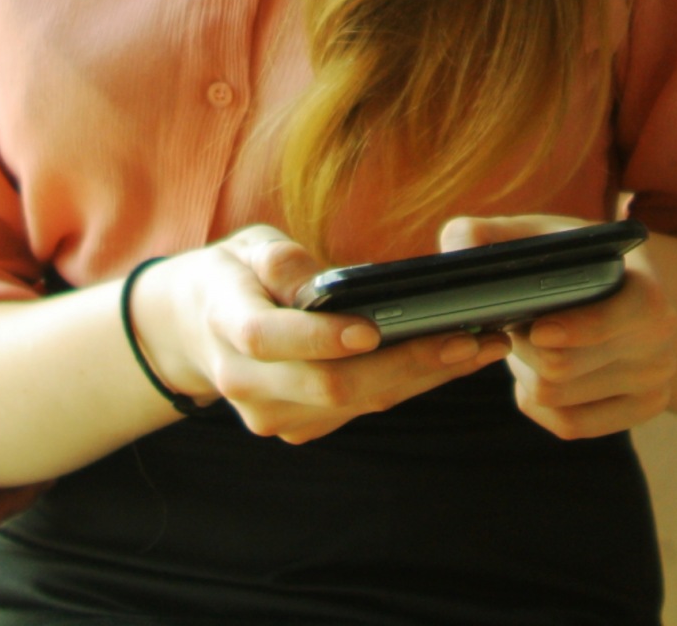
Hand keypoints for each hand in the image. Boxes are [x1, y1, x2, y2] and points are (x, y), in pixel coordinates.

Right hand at [133, 225, 511, 445]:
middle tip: (468, 337)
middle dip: (405, 363)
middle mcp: (245, 382)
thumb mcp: (247, 247)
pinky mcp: (300, 429)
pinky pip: (361, 411)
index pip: (267, 338)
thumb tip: (322, 282)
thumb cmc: (233, 275)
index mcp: (224, 323)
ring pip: (356, 404)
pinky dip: (407, 386)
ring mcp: (272, 415)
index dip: (318, 337)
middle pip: (329, 385)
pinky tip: (450, 359)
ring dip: (423, 377)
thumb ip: (279, 261)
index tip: (370, 328)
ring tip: (482, 344)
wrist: (194, 329)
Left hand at [439, 213, 676, 437]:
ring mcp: (655, 384)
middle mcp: (660, 344)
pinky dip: (538, 401)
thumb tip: (455, 254)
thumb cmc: (565, 257)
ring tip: (529, 338)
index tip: (537, 328)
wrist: (622, 289)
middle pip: (563, 366)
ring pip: (558, 397)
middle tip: (514, 320)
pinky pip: (569, 424)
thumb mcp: (531, 234)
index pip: (614, 321)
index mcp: (646, 291)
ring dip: (526, 371)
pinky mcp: (639, 411)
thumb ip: (479, 232)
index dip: (574, 328)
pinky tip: (535, 371)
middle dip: (523, 344)